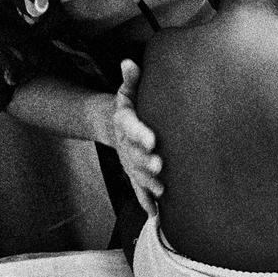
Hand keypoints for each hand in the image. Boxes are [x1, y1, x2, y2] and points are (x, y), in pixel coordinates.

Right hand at [112, 59, 163, 215]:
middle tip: (159, 165)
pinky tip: (155, 214)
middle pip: (133, 154)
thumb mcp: (128, 89)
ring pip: (136, 174)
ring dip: (147, 183)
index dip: (140, 134)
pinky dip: (146, 202)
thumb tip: (129, 62)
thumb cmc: (132, 104)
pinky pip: (138, 190)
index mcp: (124, 121)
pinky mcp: (135, 173)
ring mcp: (129, 160)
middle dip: (145, 161)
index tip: (152, 139)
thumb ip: (131, 78)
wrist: (116, 125)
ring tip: (161, 189)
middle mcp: (124, 143)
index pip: (131, 127)